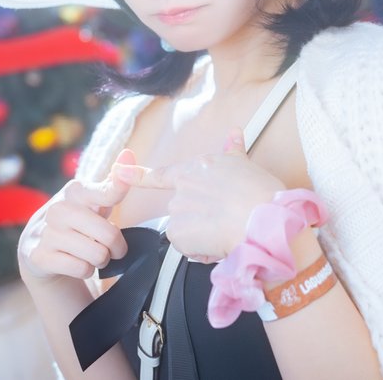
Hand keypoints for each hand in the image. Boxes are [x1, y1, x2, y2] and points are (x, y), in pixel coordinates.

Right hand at [17, 149, 134, 285]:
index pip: (105, 191)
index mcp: (75, 192)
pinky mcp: (39, 256)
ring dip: (101, 260)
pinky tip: (77, 263)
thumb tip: (128, 153)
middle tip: (112, 248)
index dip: (119, 186)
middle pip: (109, 235)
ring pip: (97, 254)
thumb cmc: (76, 221)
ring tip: (93, 254)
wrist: (36, 245)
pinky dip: (86, 270)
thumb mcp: (93, 201)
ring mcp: (47, 233)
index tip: (124, 181)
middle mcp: (59, 209)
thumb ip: (113, 182)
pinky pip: (81, 269)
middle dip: (117, 247)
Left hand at [114, 128, 284, 261]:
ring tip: (226, 232)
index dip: (138, 176)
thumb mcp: (247, 166)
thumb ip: (234, 151)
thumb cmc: (261, 194)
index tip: (120, 173)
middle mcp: (183, 186)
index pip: (161, 174)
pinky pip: (187, 248)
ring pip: (185, 230)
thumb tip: (235, 131)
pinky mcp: (177, 232)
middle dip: (198, 220)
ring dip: (200, 236)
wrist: (263, 219)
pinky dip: (200, 251)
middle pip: (182, 210)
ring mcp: (177, 208)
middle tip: (225, 222)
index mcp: (197, 168)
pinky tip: (219, 245)